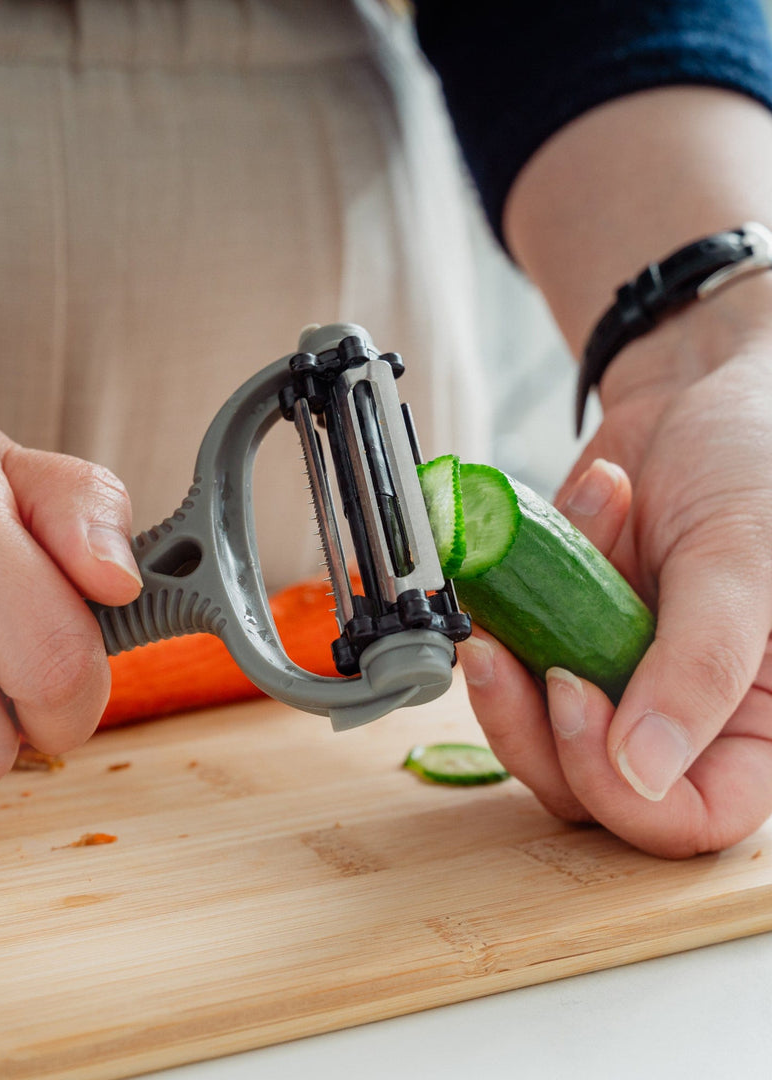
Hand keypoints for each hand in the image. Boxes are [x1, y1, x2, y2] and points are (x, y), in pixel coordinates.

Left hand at [459, 284, 771, 856]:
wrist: (696, 396)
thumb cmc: (755, 466)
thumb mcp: (744, 564)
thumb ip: (701, 670)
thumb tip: (642, 774)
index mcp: (756, 727)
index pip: (689, 818)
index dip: (618, 786)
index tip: (572, 696)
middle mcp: (680, 720)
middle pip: (585, 786)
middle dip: (531, 721)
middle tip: (504, 647)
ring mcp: (611, 681)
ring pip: (530, 732)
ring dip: (513, 656)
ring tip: (540, 563)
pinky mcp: (558, 641)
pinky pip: (508, 660)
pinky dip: (506, 606)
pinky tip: (546, 538)